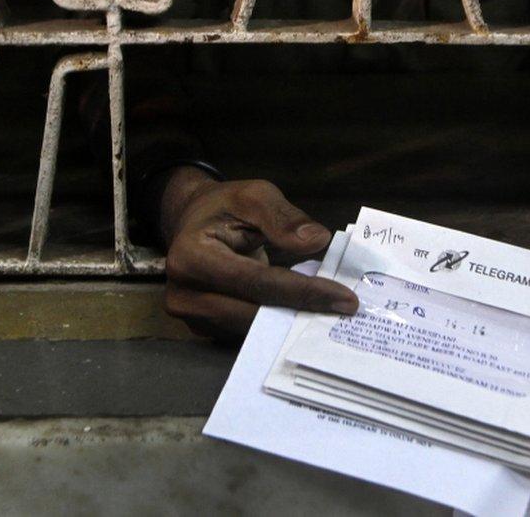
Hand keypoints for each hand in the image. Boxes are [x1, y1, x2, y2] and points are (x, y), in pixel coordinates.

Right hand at [160, 168, 358, 338]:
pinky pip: (245, 333)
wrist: (193, 224)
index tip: (344, 298)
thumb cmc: (226, 207)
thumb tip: (316, 240)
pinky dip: (277, 327)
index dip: (302, 291)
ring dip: (291, 325)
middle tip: (346, 312)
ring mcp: (191, 316)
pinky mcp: (203, 328)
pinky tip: (306, 318)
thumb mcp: (254, 196)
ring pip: (250, 330)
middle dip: (301, 313)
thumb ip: (284, 217)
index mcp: (191, 256)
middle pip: (252, 313)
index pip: (255, 282)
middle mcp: (183, 293)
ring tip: (333, 316)